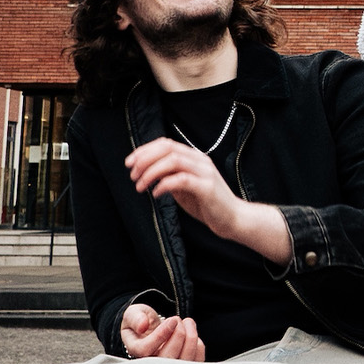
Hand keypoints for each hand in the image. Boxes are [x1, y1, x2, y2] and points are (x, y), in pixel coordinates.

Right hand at [120, 303, 205, 360]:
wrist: (152, 331)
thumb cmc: (143, 323)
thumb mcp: (133, 315)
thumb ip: (135, 318)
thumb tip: (143, 326)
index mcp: (135, 352)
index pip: (145, 350)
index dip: (161, 334)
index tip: (172, 320)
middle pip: (167, 359)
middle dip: (179, 335)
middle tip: (178, 320)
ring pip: (183, 363)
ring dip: (191, 338)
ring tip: (188, 322)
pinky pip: (195, 362)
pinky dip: (198, 346)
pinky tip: (192, 334)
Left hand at [127, 138, 243, 234]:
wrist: (233, 219)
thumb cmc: (207, 204)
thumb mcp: (184, 187)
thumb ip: (169, 176)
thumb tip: (147, 171)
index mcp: (195, 157)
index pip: (166, 144)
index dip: (144, 150)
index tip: (129, 163)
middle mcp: (201, 161)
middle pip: (168, 149)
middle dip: (144, 159)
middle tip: (132, 175)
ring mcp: (205, 173)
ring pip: (173, 161)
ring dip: (151, 172)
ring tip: (140, 186)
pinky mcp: (207, 187)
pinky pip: (181, 180)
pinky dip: (163, 185)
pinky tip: (156, 194)